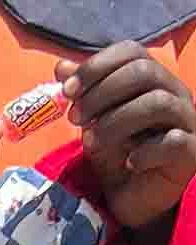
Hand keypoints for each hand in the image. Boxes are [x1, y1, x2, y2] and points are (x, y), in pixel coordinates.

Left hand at [57, 45, 195, 228]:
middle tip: (75, 118)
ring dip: (115, 121)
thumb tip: (61, 67)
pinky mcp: (192, 151)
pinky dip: (144, 151)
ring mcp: (189, 121)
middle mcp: (176, 93)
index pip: (131, 51)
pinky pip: (174, 141)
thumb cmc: (114, 148)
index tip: (67, 91)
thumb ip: (81, 91)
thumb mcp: (91, 117)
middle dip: (101, 93)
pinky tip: (127, 161)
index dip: (96, 66)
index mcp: (153, 77)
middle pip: (144, 72)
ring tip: (91, 141)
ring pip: (158, 103)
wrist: (131, 193)